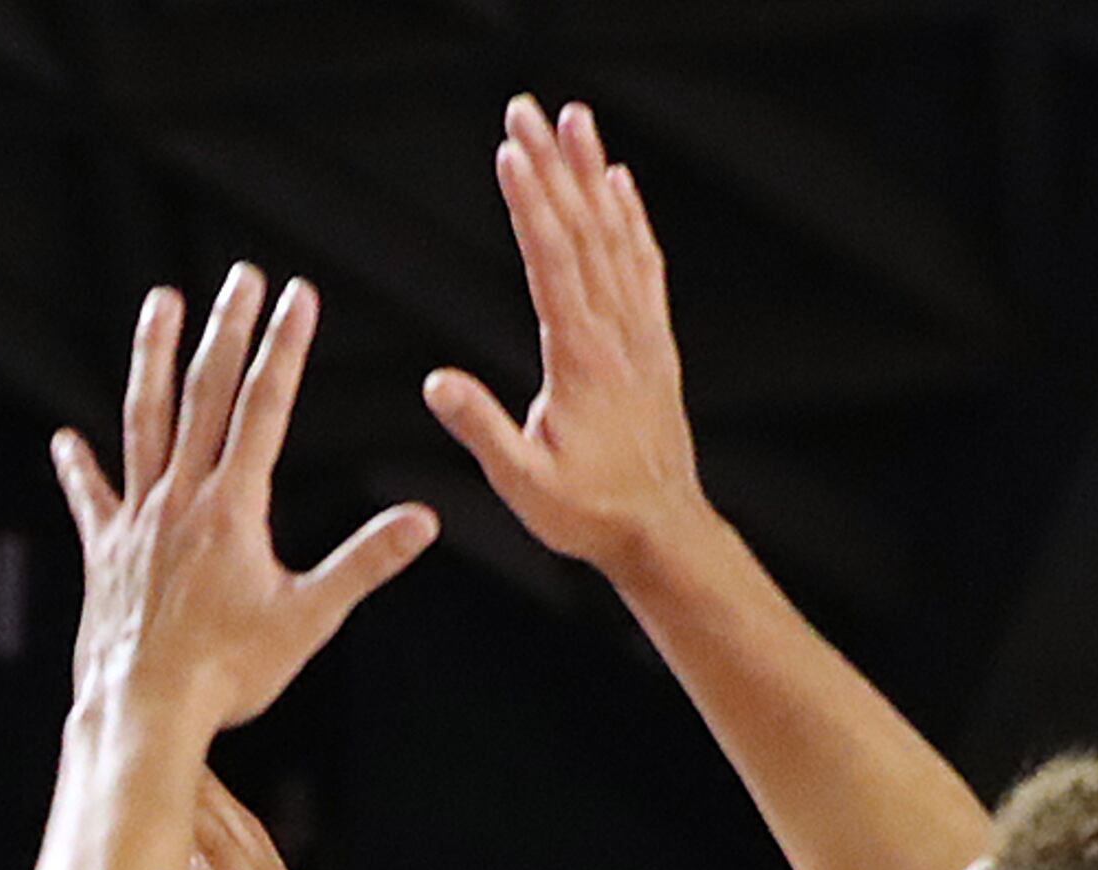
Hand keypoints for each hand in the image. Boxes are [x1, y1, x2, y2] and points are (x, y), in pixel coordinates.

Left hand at [54, 270, 436, 731]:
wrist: (146, 710)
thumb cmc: (228, 674)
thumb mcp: (308, 620)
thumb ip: (364, 563)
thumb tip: (421, 522)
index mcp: (232, 508)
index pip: (265, 406)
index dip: (285, 346)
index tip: (298, 295)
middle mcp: (181, 498)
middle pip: (205, 393)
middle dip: (227, 330)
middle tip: (242, 276)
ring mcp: (137, 519)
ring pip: (144, 419)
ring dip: (152, 356)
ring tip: (161, 303)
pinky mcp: (105, 553)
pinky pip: (92, 499)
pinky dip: (79, 469)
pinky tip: (66, 440)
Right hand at [424, 98, 706, 577]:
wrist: (662, 532)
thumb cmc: (590, 515)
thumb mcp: (525, 485)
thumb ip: (483, 430)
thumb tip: (436, 382)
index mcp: (580, 359)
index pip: (551, 261)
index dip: (529, 203)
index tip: (510, 151)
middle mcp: (616, 333)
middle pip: (582, 230)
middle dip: (553, 164)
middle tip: (527, 108)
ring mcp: (641, 334)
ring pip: (616, 235)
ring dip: (592, 173)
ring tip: (575, 118)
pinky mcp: (655, 343)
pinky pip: (644, 264)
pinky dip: (632, 218)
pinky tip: (619, 182)